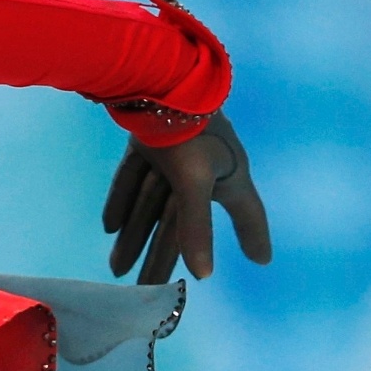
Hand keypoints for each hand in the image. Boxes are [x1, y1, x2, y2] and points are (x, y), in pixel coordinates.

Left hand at [101, 111, 271, 283]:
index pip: (246, 214)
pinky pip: (133, 179)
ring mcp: (175, 153)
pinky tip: (109, 227)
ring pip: (150, 206)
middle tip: (148, 291)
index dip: (254, 236)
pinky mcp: (147, 140)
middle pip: (181, 224)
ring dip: (134, 237)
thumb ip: (197, 227)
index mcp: (226, 177)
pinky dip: (121, 202)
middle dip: (162, 258)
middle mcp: (205, 167)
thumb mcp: (194, 183)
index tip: (261, 260)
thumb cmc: (188, 133)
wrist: (159, 79)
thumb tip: (203, 273)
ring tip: (116, 270)